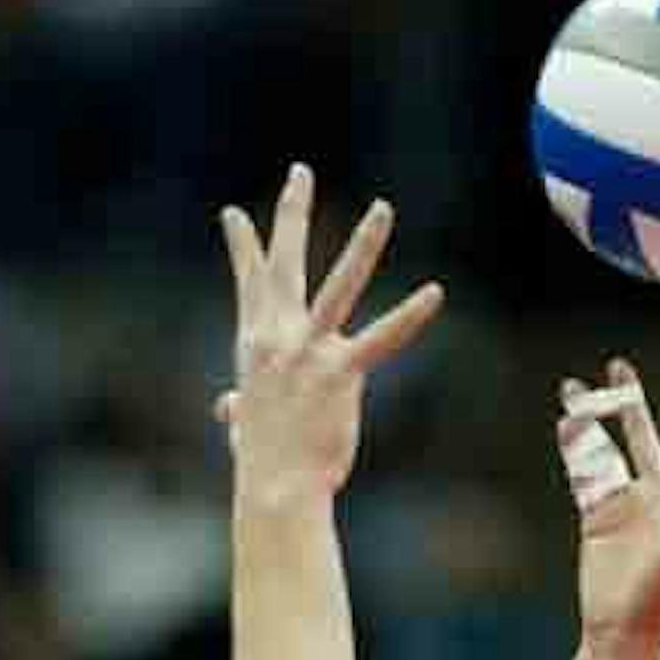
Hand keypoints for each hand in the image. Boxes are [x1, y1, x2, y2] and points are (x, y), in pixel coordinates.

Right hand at [217, 165, 441, 505]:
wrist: (275, 487)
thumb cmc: (263, 462)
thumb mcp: (246, 423)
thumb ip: (238, 407)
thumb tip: (226, 410)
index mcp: (255, 345)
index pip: (249, 283)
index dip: (244, 247)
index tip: (234, 214)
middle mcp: (278, 337)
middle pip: (285, 262)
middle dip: (291, 213)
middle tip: (300, 172)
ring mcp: (310, 351)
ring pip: (340, 283)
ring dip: (363, 243)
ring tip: (383, 208)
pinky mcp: (342, 373)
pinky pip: (382, 338)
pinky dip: (409, 315)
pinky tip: (434, 293)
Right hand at [557, 359, 659, 650]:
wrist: (623, 629)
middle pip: (646, 438)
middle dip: (631, 402)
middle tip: (617, 366)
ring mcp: (628, 505)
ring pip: (608, 450)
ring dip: (592, 420)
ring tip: (575, 389)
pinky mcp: (600, 519)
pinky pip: (586, 476)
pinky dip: (574, 450)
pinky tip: (563, 426)